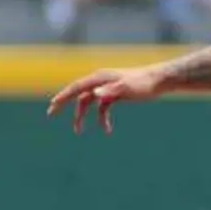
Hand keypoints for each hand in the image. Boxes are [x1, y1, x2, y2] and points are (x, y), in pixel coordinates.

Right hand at [46, 66, 165, 134]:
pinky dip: (103, 119)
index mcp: (99, 78)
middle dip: (64, 103)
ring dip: (83, 116)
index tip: (53, 106)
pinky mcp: (115, 95)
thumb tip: (95, 93)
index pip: (76, 87)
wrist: (159, 81)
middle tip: (51, 114)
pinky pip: (103, 108)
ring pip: (89, 103)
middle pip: (77, 93)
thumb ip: (111, 90)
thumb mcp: (127, 88)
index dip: (63, 96)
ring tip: (78, 132)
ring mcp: (107, 89)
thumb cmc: (143, 83)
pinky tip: (108, 131)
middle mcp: (100, 82)